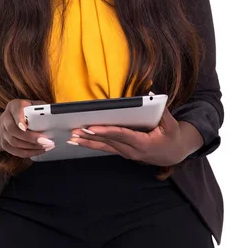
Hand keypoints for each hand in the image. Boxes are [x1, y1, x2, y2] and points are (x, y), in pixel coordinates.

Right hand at [0, 99, 54, 157]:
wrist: (15, 118)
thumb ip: (42, 109)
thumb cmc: (29, 110)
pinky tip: (39, 151)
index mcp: (14, 106)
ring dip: (31, 147)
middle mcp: (5, 118)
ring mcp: (2, 131)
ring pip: (14, 142)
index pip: (15, 111)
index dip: (19, 119)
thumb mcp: (35, 105)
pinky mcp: (4, 143)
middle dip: (30, 138)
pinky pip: (15, 151)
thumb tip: (55, 115)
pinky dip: (28, 153)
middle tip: (45, 141)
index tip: (25, 127)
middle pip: (13, 130)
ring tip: (46, 146)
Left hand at [69, 107, 187, 165]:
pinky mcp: (124, 153)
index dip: (106, 131)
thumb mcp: (171, 124)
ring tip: (73, 138)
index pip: (121, 135)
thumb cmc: (172, 137)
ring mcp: (127, 154)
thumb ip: (162, 110)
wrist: (174, 154)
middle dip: (91, 136)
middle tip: (75, 131)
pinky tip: (81, 142)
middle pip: (109, 142)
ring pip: (105, 147)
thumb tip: (152, 93)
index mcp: (144, 143)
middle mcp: (133, 151)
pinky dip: (93, 145)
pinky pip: (107, 148)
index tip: (92, 127)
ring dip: (88, 142)